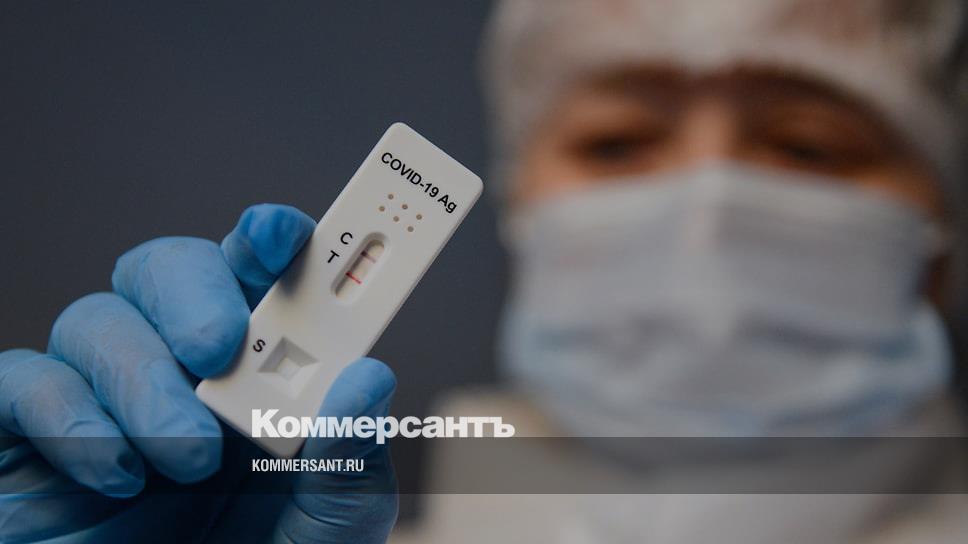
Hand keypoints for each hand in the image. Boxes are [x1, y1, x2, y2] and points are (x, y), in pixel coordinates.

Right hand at [0, 204, 397, 542]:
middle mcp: (179, 373)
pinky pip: (22, 381)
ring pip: (96, 319)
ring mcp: (103, 401)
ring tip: (186, 454)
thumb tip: (369, 377)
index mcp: (257, 377)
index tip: (282, 234)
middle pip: (168, 270)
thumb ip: (351, 460)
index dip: (269, 240)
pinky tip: (116, 471)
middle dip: (194, 289)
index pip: (258, 278)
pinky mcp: (32, 439)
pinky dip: (66, 412)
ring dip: (143, 377)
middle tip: (219, 343)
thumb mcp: (325, 527)